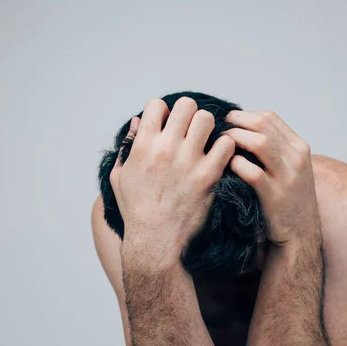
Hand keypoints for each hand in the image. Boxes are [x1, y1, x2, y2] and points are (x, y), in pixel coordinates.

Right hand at [109, 97, 234, 269]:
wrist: (155, 241)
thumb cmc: (136, 211)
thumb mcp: (120, 177)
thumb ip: (127, 146)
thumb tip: (135, 122)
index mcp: (143, 146)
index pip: (157, 104)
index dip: (164, 112)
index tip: (168, 125)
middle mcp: (166, 148)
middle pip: (186, 105)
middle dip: (189, 115)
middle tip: (191, 131)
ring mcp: (188, 161)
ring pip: (208, 119)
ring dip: (208, 128)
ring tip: (206, 142)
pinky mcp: (208, 175)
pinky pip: (226, 144)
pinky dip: (225, 147)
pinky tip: (219, 157)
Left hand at [224, 111, 320, 247]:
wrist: (301, 233)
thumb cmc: (288, 198)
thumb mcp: (291, 167)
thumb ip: (275, 148)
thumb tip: (243, 127)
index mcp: (299, 147)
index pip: (270, 118)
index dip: (245, 115)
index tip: (230, 122)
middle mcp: (296, 159)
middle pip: (263, 125)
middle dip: (237, 122)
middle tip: (220, 129)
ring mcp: (287, 177)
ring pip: (260, 143)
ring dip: (235, 139)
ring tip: (221, 145)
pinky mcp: (275, 197)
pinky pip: (252, 173)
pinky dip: (236, 165)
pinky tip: (227, 166)